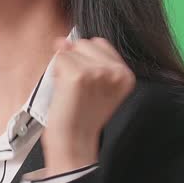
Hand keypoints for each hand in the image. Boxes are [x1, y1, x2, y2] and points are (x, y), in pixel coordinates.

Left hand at [39, 34, 135, 172]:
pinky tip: (64, 90)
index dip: (86, 59)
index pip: (100, 43)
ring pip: (71, 49)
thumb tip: (64, 40)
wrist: (73, 141)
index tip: (86, 83)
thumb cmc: (82, 117)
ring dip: (65, 67)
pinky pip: (60, 58)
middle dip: (75, 61)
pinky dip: (56, 72)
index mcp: (126, 74)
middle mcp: (117, 71)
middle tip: (77, 89)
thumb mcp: (96, 86)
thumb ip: (86, 59)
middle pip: (86, 42)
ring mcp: (98, 72)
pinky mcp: (79, 75)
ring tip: (71, 91)